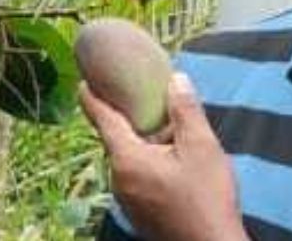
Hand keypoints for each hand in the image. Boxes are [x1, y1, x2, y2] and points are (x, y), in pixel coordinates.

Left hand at [79, 72, 247, 240]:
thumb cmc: (206, 199)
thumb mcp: (202, 147)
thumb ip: (186, 110)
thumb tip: (175, 79)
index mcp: (127, 159)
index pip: (102, 119)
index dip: (92, 96)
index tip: (84, 80)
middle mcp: (118, 179)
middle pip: (115, 139)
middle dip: (125, 118)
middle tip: (139, 97)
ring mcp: (126, 199)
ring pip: (127, 159)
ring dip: (140, 142)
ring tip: (164, 128)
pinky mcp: (138, 212)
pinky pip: (135, 177)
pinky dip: (146, 162)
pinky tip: (171, 161)